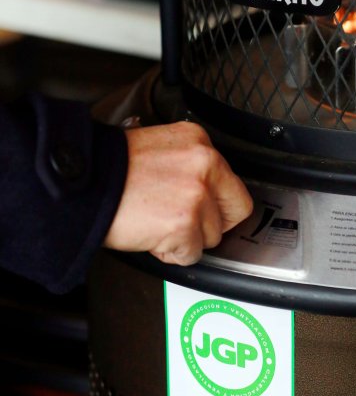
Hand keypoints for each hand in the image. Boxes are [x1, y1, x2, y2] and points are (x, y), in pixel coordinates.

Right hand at [103, 121, 252, 265]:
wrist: (80, 183)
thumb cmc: (109, 170)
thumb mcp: (157, 149)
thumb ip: (187, 166)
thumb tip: (204, 191)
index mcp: (198, 142)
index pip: (233, 184)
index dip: (216, 204)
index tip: (202, 210)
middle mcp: (204, 164)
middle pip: (234, 212)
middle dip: (209, 223)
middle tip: (180, 222)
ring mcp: (197, 195)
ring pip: (211, 237)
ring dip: (185, 239)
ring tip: (155, 222)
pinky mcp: (184, 224)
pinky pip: (191, 254)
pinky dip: (170, 253)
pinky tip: (150, 233)